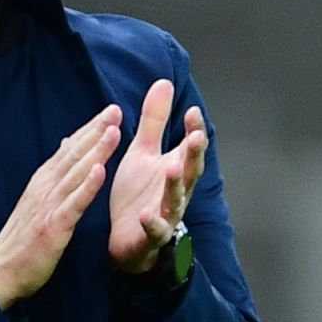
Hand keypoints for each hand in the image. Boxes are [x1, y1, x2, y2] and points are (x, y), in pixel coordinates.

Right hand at [0, 104, 122, 308]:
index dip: (89, 129)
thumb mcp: (37, 198)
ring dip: (95, 151)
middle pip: (74, 154)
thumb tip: (67, 143)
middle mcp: (45, 187)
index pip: (69, 149)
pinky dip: (88, 186)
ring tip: (113, 131)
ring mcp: (49, 205)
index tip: (108, 111)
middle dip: (96, 131)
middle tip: (115, 110)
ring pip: (76, 173)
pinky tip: (101, 171)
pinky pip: (74, 203)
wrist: (2, 269)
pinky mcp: (54, 226)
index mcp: (43, 180)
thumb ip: (54, 172)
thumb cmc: (22, 237)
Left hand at [108, 79, 206, 272]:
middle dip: (193, 155)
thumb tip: (164, 83)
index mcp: (175, 169)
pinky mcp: (150, 236)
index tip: (192, 111)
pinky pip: (155, 231)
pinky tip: (147, 215)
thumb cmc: (138, 194)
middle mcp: (176, 192)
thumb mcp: (143, 152)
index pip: (189, 148)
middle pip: (189, 172)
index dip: (194, 131)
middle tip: (194, 137)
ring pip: (175, 199)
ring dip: (175, 184)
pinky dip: (153, 223)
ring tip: (172, 167)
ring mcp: (165, 215)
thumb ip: (154, 121)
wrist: (126, 238)